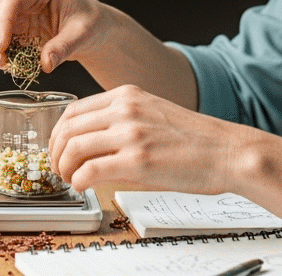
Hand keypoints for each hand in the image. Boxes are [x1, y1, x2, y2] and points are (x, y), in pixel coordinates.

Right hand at [0, 0, 115, 72]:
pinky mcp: (9, 25)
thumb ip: (65, 47)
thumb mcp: (83, 35)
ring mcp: (12, 9)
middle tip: (0, 61)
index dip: (1, 23)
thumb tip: (46, 63)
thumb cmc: (90, 23)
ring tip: (4, 65)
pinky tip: (7, 64)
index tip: (1, 48)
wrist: (90, 28)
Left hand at [47, 85, 245, 193]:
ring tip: (70, 180)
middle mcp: (125, 109)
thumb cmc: (195, 140)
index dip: (57, 134)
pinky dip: (78, 181)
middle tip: (58, 169)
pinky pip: (89, 170)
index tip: (58, 150)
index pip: (73, 110)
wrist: (227, 152)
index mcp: (127, 95)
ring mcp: (130, 134)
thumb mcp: (152, 114)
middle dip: (54, 153)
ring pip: (73, 148)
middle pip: (67, 129)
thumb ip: (120, 121)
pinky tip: (83, 186)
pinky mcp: (137, 161)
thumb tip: (90, 145)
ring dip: (64, 169)